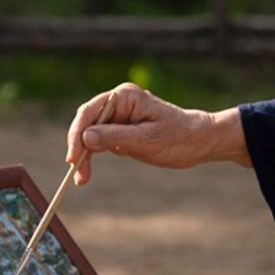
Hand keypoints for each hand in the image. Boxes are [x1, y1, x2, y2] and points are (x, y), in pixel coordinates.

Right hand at [65, 82, 249, 186]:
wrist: (201, 141)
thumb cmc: (180, 137)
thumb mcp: (148, 140)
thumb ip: (116, 137)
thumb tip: (86, 137)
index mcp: (125, 96)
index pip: (90, 112)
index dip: (77, 134)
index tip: (73, 157)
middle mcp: (119, 102)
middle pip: (86, 123)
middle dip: (79, 148)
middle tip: (78, 175)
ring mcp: (119, 116)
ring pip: (90, 135)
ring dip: (85, 155)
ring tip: (83, 178)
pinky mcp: (121, 129)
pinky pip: (100, 141)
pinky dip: (93, 156)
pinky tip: (91, 171)